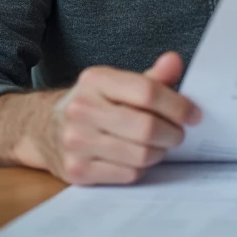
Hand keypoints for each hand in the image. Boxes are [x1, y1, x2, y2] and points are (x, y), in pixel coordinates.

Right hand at [38, 51, 200, 184]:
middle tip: (179, 134)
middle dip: (173, 134)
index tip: (194, 115)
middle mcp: (82, 109)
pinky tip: (137, 158)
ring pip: (141, 155)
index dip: (178, 106)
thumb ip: (150, 77)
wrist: (42, 129)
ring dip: (159, 153)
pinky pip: (128, 174)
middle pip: (147, 128)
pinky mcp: (77, 170)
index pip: (147, 92)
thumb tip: (175, 61)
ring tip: (159, 145)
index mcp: (95, 80)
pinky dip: (141, 168)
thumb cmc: (93, 104)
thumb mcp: (116, 84)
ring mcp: (77, 142)